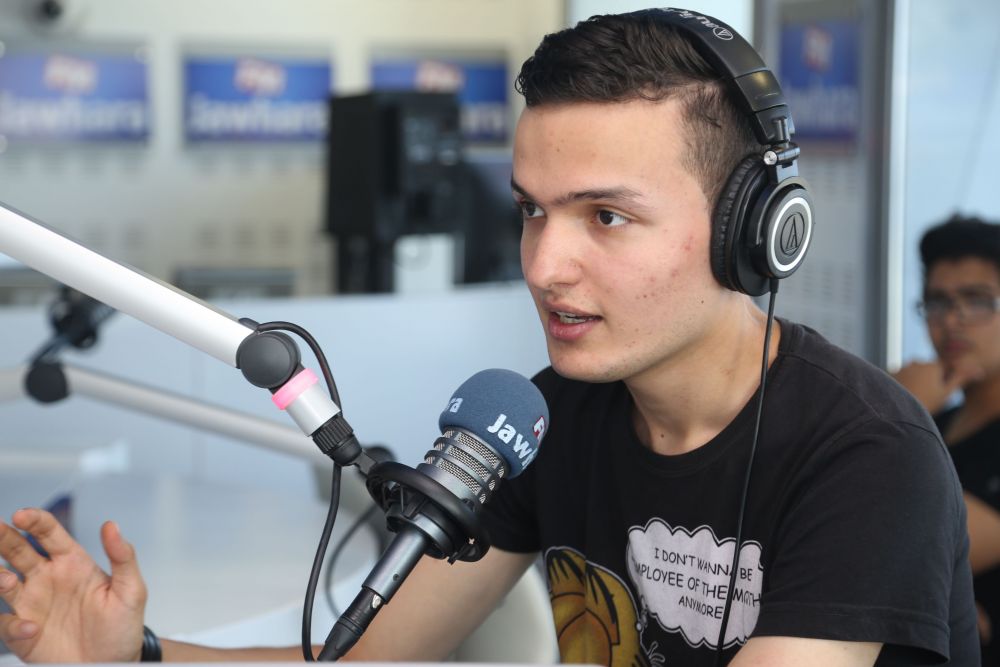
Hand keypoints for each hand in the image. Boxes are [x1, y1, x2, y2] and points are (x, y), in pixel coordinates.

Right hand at [0, 508, 147, 662]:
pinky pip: (7, 624)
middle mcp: (47, 579)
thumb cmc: (123, 627)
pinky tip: (30, 628)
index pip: (49, 533)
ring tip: (5, 579)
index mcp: (72, 562)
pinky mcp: (23, 633)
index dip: (34, 520)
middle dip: (3, 537)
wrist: (114, 665)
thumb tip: (111, 524)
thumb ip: (122, 556)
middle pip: (17, 551)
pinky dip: (12, 626)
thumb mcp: (131, 590)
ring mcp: (33, 604)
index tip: (21, 514)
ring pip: (3, 582)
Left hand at [891, 359, 982, 413]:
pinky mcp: (889, 374)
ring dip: (915, 382)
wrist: (896, 414)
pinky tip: (903, 395)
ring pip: (913, 374)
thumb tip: (976, 369)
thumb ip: (959, 378)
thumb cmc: (925, 405)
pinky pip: (900, 378)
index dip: (943, 379)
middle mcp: (916, 362)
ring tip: (914, 397)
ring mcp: (901, 367)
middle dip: (929, 380)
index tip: (937, 391)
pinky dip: (902, 384)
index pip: (944, 366)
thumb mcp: (946, 394)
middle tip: (925, 396)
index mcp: (932, 365)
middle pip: (927, 369)